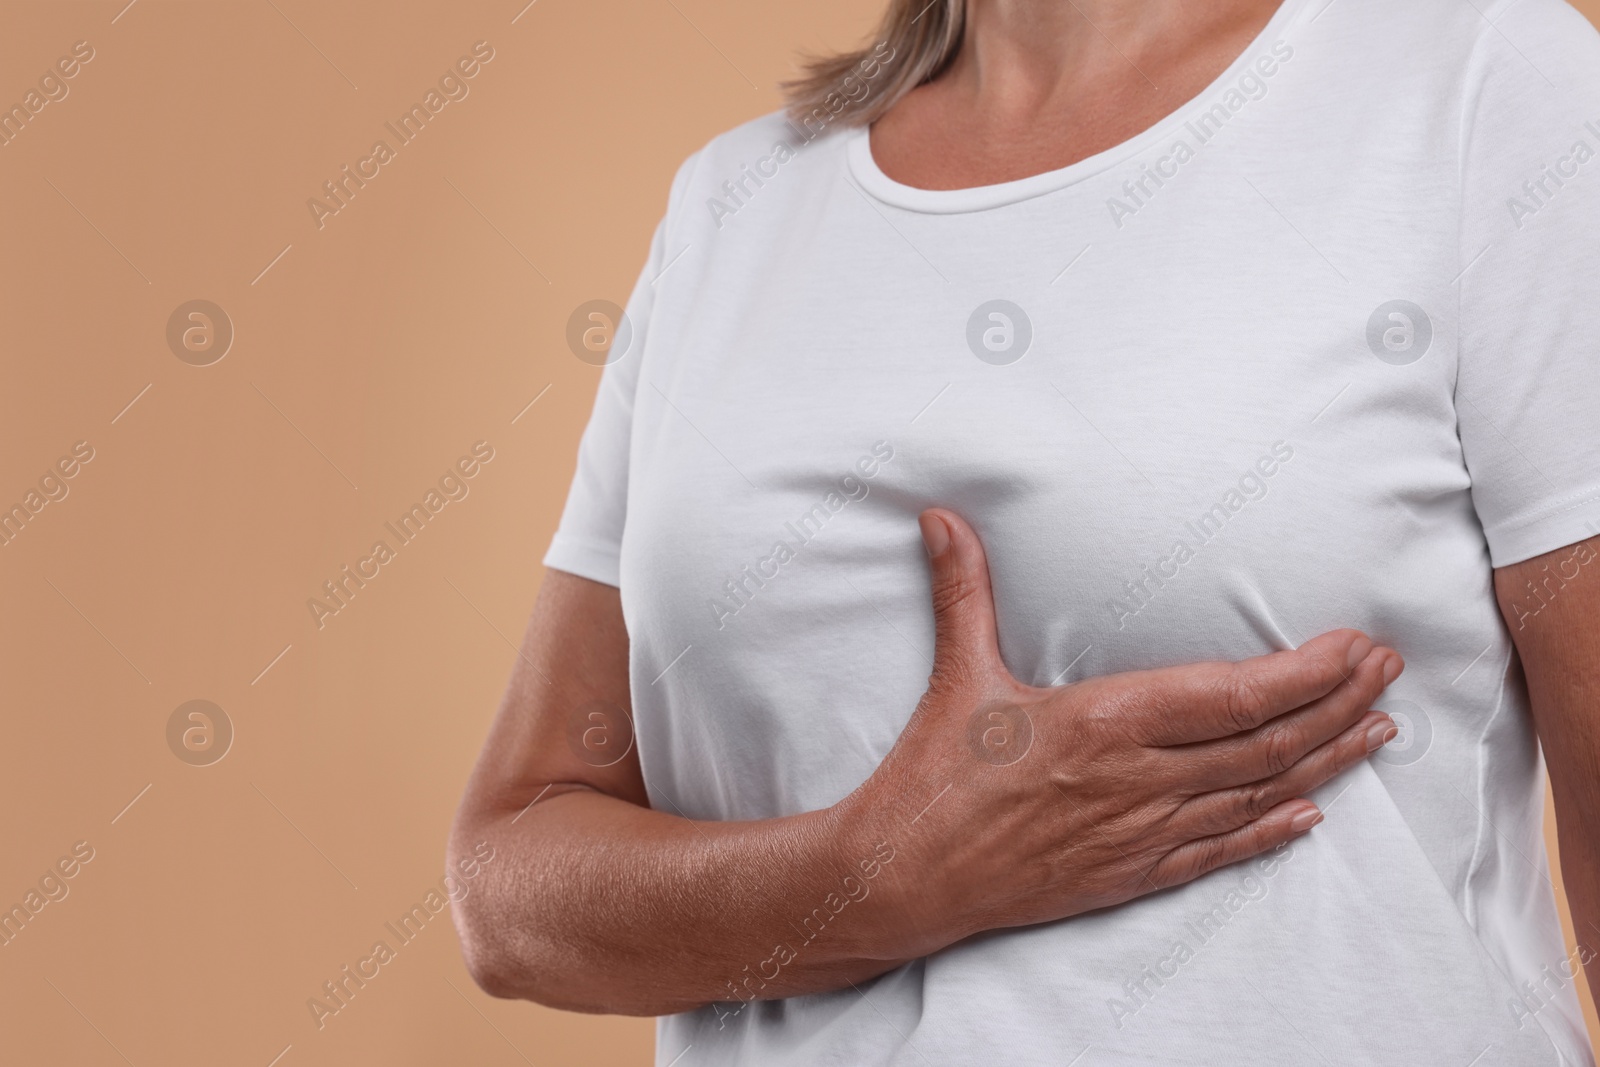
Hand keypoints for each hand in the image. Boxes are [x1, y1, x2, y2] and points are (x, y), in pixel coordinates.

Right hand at [848, 508, 1402, 953]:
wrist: (903, 879)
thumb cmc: (932, 780)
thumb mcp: (957, 676)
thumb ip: (965, 591)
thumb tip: (943, 517)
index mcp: (1105, 722)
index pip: (1234, 696)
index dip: (1307, 673)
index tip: (1354, 647)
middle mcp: (1138, 781)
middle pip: (1266, 743)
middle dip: (1339, 706)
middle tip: (1388, 673)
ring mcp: (1140, 834)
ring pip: (1257, 796)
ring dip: (1325, 762)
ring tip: (1377, 732)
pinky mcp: (1129, 875)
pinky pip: (1219, 852)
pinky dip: (1271, 832)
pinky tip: (1309, 817)